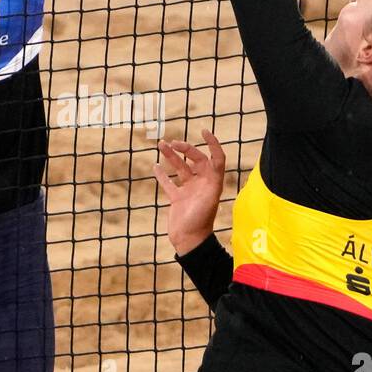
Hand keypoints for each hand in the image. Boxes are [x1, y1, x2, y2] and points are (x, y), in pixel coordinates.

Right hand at [153, 129, 226, 256]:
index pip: (216, 157)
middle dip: (185, 149)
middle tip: (173, 142)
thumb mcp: (210, 197)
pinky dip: (162, 174)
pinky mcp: (177, 198)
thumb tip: (214, 159)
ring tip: (161, 145)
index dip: (212, 144)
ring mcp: (189, 190)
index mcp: (213, 181)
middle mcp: (202, 183)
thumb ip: (211, 179)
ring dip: (171, 157)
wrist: (189, 240)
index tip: (203, 131)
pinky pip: (168, 183)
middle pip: (196, 159)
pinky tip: (155, 166)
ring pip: (180, 168)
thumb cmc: (201, 220)